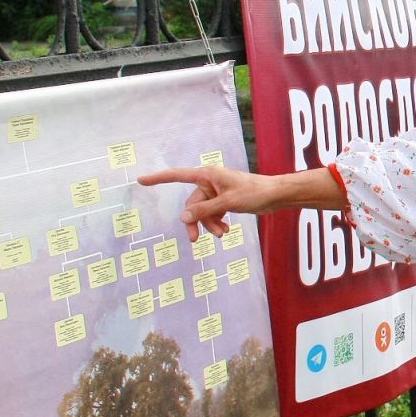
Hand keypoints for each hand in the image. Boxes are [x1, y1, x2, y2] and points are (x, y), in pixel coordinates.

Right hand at [137, 166, 279, 239]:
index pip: (177, 176)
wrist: (274, 195)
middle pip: (192, 205)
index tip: (141, 180)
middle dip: (196, 222)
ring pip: (203, 212)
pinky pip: (213, 214)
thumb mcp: (227, 203)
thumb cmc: (254, 192)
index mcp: (207, 175)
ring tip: (222, 234)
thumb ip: (204, 211)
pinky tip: (226, 230)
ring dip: (209, 225)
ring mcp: (216, 192)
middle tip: (195, 240)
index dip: (158, 178)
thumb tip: (183, 217)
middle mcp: (209, 182)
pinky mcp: (224, 201)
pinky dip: (217, 223)